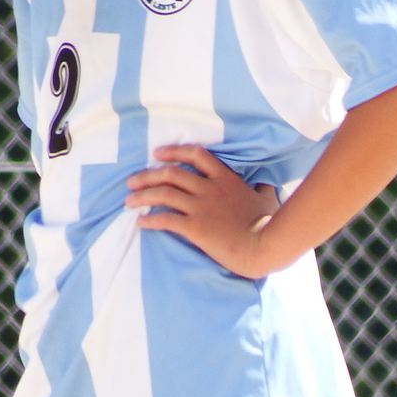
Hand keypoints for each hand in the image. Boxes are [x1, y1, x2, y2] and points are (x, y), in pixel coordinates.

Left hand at [124, 144, 281, 278]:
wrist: (265, 245)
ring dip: (142, 196)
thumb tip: (267, 184)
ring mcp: (201, 207)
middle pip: (171, 173)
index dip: (174, 151)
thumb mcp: (268, 199)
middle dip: (147, 175)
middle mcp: (209, 188)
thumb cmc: (269, 223)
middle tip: (131, 181)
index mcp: (225, 178)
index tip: (158, 153)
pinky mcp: (195, 227)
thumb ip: (263, 188)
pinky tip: (140, 223)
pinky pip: (165, 219)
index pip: (196, 155)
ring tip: (128, 201)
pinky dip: (149, 220)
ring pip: (163, 194)